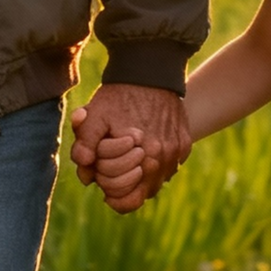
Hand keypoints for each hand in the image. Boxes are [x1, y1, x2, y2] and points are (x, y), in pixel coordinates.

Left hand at [69, 82, 189, 211]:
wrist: (149, 70)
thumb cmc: (118, 95)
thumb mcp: (94, 116)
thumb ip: (85, 145)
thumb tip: (86, 176)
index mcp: (142, 158)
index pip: (126, 199)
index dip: (108, 190)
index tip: (100, 175)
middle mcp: (163, 160)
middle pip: (141, 194)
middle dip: (122, 183)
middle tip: (110, 164)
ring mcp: (176, 153)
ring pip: (156, 182)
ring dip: (140, 176)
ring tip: (126, 155)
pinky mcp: (185, 144)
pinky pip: (169, 167)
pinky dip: (156, 163)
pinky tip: (143, 146)